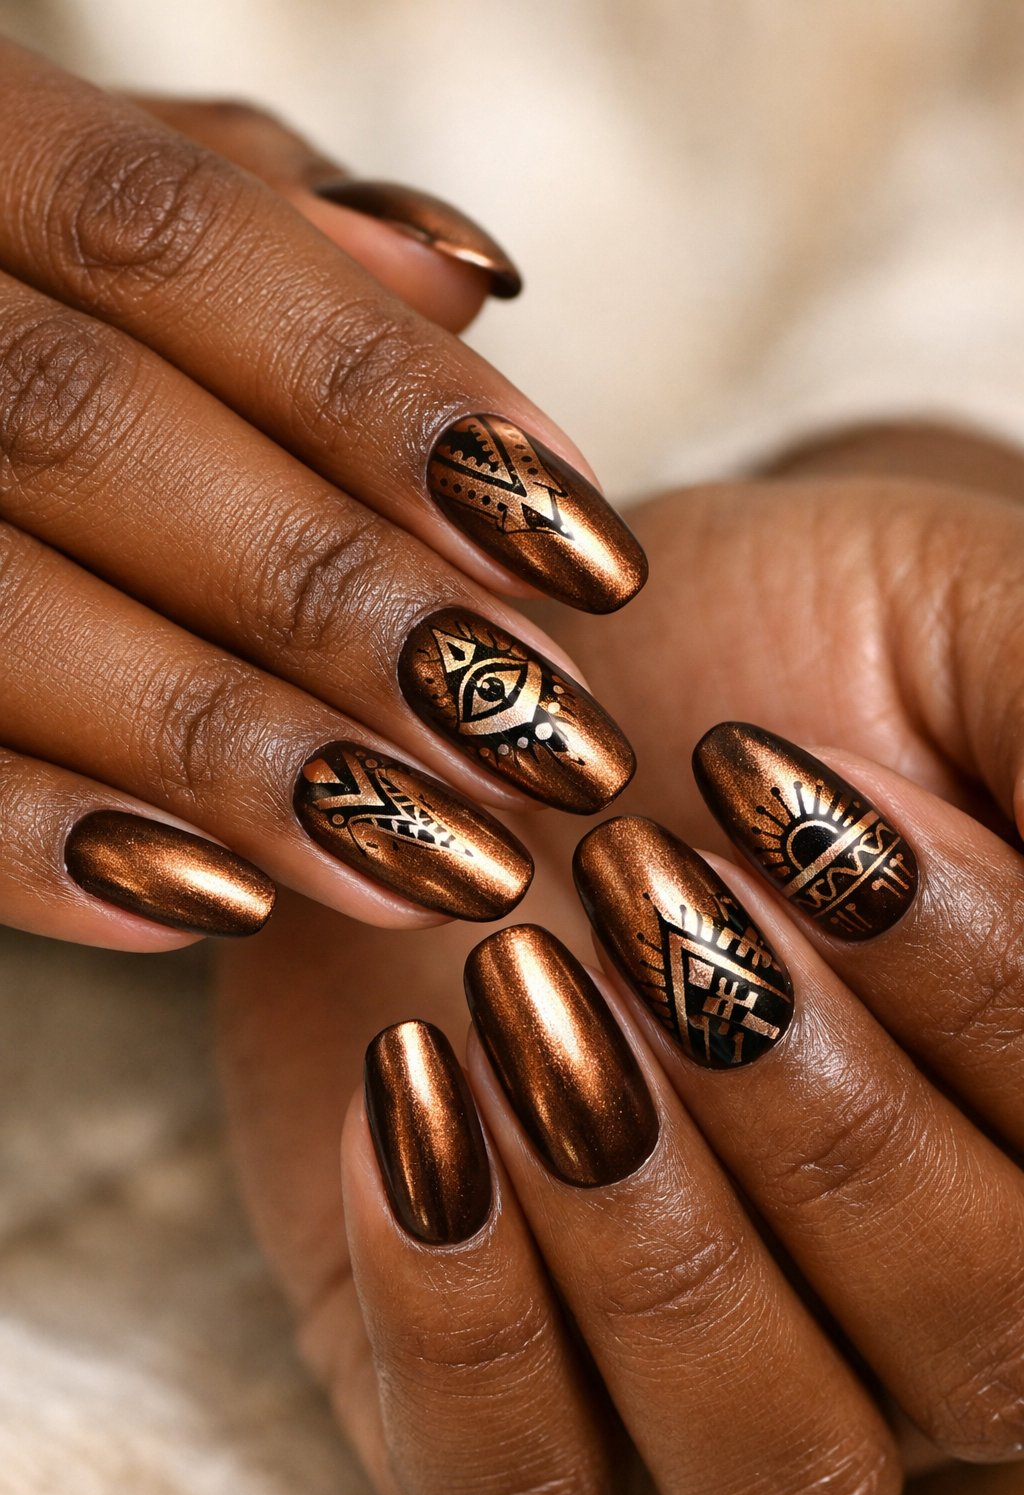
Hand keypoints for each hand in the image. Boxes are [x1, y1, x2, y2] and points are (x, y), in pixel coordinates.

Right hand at [0, 40, 643, 950]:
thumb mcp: (106, 208)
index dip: (387, 395)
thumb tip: (460, 282)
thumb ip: (259, 226)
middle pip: (93, 432)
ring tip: (427, 855)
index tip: (581, 545)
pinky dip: (38, 844)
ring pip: (2, 610)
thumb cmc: (18, 278)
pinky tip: (215, 904)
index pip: (176, 240)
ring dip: (230, 750)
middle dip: (336, 595)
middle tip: (529, 732)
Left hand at [215, 423, 1023, 1494]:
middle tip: (639, 880)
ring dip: (653, 1223)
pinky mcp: (520, 1411)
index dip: (971, 986)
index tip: (781, 790)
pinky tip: (414, 1081)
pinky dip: (467, 1313)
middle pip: (977, 1343)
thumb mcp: (956, 633)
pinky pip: (520, 1491)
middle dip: (811, 1100)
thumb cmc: (770, 654)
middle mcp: (930, 1308)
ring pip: (779, 1464)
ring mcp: (725, 1387)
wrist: (524, 709)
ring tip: (517, 978)